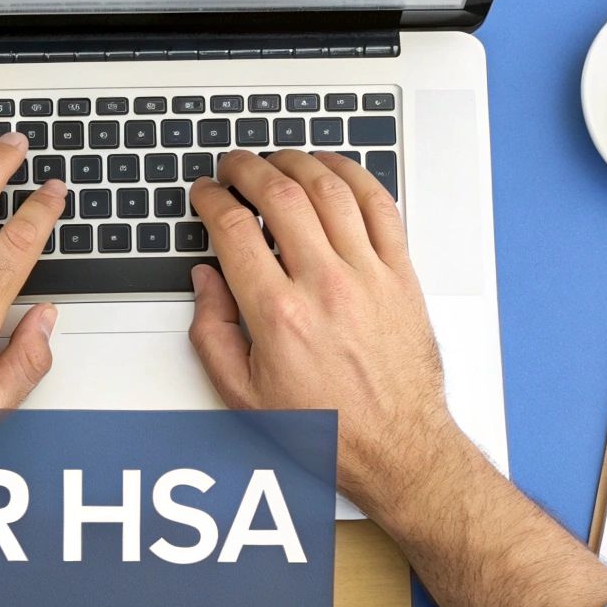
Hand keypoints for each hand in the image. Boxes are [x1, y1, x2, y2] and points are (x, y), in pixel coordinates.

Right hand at [186, 149, 458, 513]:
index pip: (233, 230)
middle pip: (279, 196)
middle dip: (247, 168)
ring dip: (297, 162)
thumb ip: (213, 332)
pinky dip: (355, 176)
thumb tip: (205, 282)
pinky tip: (334, 169)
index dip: (210, 199)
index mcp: (278, 315)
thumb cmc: (328, 426)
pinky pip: (381, 207)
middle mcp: (325, 286)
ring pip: (330, 190)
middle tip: (233, 166)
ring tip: (277, 159)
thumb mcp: (244, 394)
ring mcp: (368, 276)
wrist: (398, 447)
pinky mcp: (401, 275)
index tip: (204, 193)